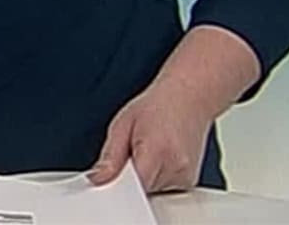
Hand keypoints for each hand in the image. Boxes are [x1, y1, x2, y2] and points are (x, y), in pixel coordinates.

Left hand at [88, 82, 218, 192]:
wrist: (189, 97)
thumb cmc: (158, 106)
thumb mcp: (123, 123)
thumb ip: (111, 156)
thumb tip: (98, 179)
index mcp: (157, 152)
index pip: (132, 188)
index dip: (117, 185)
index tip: (108, 180)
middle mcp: (175, 168)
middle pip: (141, 190)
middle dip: (129, 177)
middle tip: (131, 153)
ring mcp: (185, 177)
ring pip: (152, 191)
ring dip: (143, 177)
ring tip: (147, 150)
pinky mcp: (189, 182)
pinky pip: (163, 189)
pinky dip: (155, 177)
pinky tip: (158, 156)